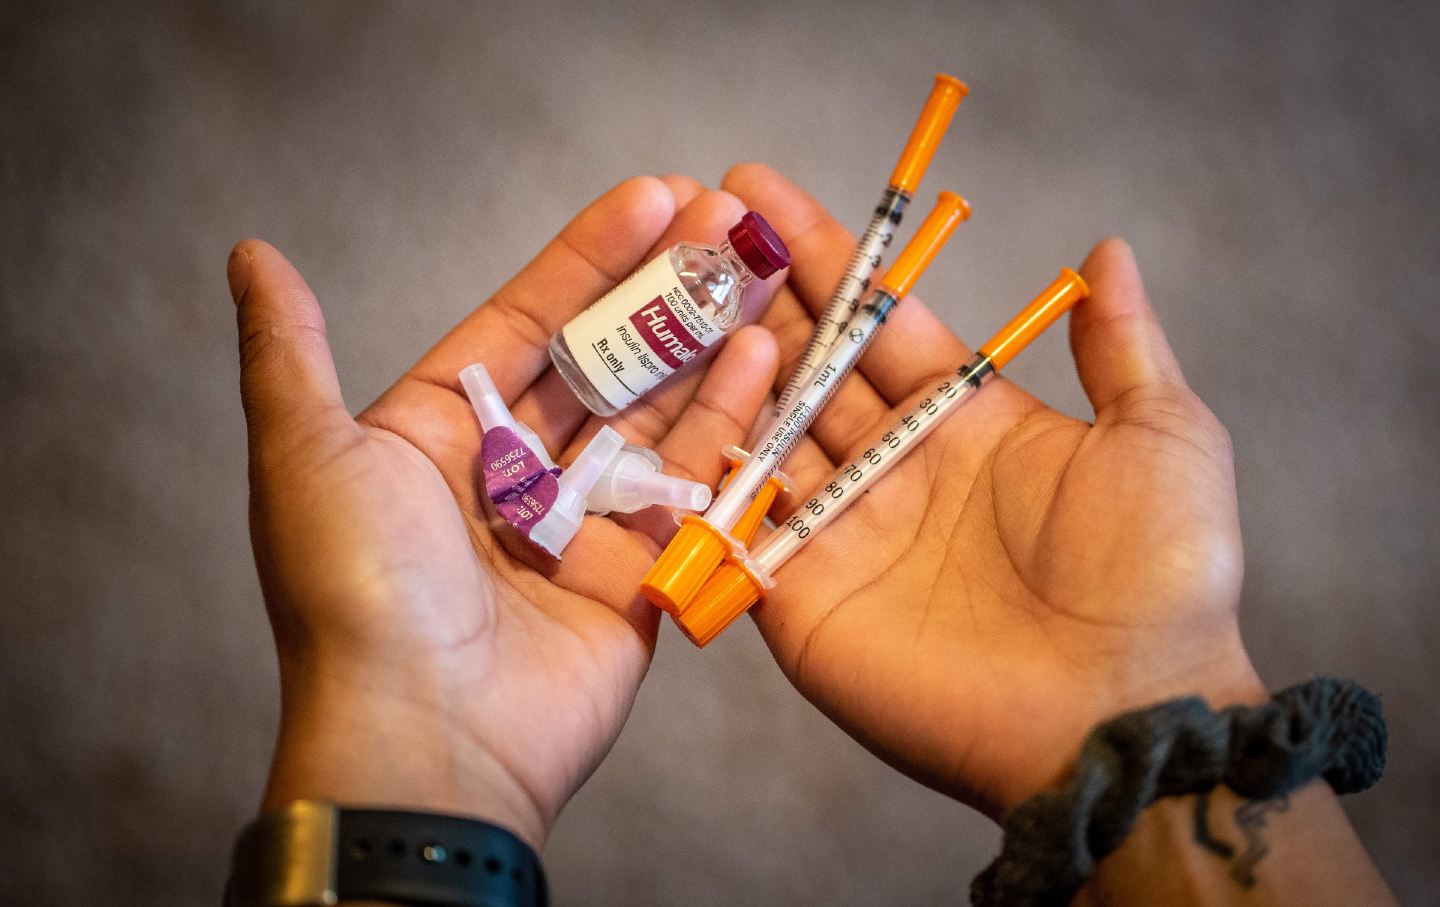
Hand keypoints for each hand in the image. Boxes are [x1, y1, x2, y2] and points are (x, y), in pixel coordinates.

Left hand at [229, 176, 780, 846]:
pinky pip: (691, 486)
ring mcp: (580, 526)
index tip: (653, 196)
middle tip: (725, 218)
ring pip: (655, 414)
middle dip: (662, 289)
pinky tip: (761, 354)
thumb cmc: (358, 591)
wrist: (426, 736)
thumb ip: (290, 351)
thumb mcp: (309, 454)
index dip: (588, 259)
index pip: (525, 324)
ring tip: (757, 269)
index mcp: (437, 438)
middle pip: (601, 362)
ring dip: (704, 340)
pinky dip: (728, 422)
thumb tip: (252, 256)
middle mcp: (511, 477)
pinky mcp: (638, 576)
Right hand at [721, 164, 1265, 817]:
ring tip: (663, 294)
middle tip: (687, 227)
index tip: (757, 190)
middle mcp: (893, 469)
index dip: (820, 255)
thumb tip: (1107, 251)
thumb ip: (1120, 348)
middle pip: (807, 366)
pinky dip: (703, 469)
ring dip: (716, 366)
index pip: (875, 319)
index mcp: (965, 421)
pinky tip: (662, 406)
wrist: (1124, 714)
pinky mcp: (800, 598)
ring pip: (761, 433)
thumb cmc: (1158, 576)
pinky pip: (735, 523)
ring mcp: (841, 533)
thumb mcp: (1161, 438)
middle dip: (748, 297)